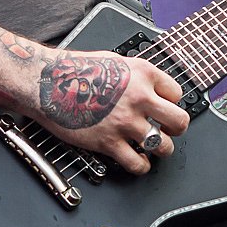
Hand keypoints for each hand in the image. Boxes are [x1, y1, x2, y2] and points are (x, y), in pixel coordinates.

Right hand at [34, 48, 189, 174]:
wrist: (47, 83)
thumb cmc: (74, 70)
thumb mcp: (114, 60)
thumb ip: (136, 75)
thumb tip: (148, 86)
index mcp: (143, 74)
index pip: (177, 94)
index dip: (171, 103)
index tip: (163, 108)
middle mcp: (139, 98)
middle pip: (179, 121)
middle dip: (176, 129)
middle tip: (168, 130)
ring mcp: (125, 122)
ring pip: (163, 146)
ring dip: (160, 149)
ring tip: (153, 147)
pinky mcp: (109, 142)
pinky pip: (137, 164)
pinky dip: (140, 166)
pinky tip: (137, 160)